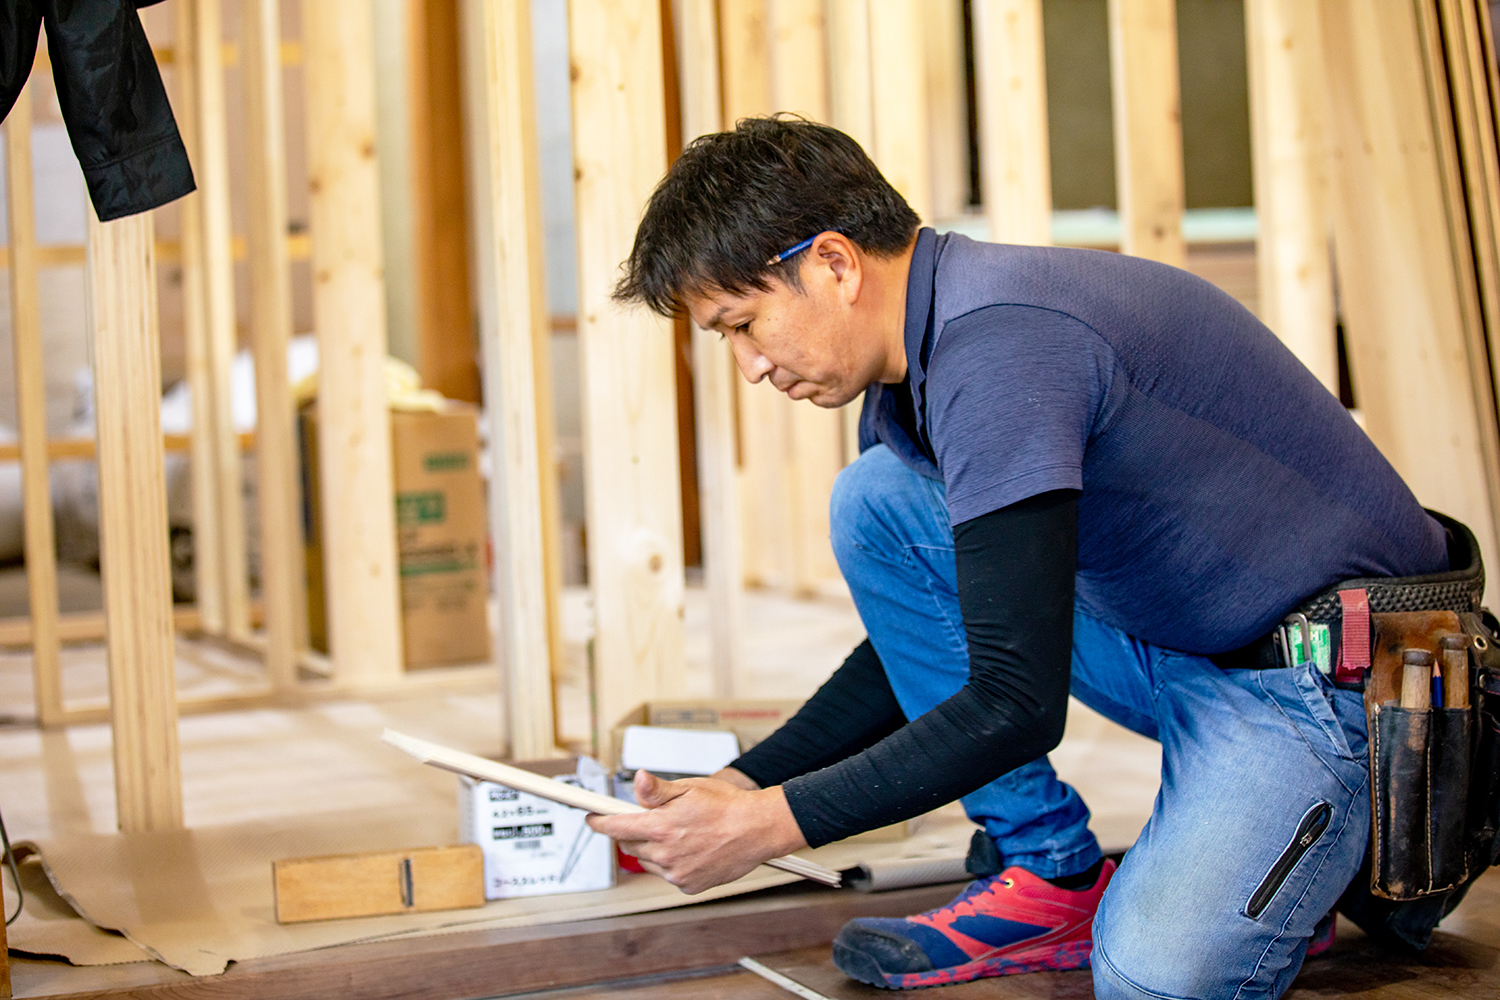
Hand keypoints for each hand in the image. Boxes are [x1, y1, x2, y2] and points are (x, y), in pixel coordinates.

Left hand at [587, 770, 805, 893]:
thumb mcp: (690, 788)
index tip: (591, 818)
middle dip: (633, 831)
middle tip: (652, 819)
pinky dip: (672, 862)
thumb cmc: (727, 805)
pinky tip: (690, 848)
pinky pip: (668, 873)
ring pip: (649, 860)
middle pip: (631, 844)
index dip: (600, 822)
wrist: (758, 830)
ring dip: (653, 848)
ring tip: (678, 832)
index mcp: (661, 827)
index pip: (617, 827)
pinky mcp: (689, 885)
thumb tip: (636, 780)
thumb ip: (657, 791)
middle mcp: (665, 854)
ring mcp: (677, 873)